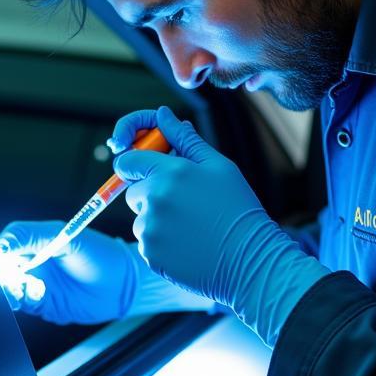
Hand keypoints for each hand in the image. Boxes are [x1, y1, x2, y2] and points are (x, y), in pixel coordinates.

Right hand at [0, 221, 138, 324]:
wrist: (122, 285)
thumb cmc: (98, 254)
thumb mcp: (64, 236)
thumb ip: (28, 236)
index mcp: (34, 241)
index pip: (3, 245)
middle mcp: (31, 262)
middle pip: (0, 268)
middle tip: (7, 276)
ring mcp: (34, 283)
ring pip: (7, 287)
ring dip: (8, 288)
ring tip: (20, 287)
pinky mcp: (41, 304)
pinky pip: (21, 303)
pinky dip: (21, 300)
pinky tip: (34, 294)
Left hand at [111, 106, 328, 345]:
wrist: (248, 259)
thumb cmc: (237, 209)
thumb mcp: (218, 167)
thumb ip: (185, 140)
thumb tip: (162, 115)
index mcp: (169, 173)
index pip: (126, 161)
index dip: (135, 164)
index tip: (148, 171)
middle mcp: (154, 199)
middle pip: (132, 192)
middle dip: (150, 194)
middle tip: (184, 204)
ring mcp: (149, 229)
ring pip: (140, 219)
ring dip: (157, 221)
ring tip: (191, 227)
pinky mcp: (150, 254)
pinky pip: (146, 243)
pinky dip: (161, 243)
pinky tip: (188, 244)